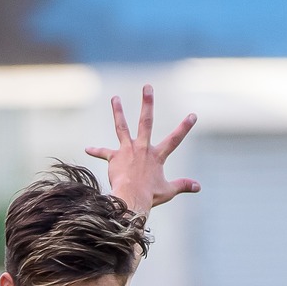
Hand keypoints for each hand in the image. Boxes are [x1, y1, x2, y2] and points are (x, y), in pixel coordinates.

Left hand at [85, 85, 198, 216]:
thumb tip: (198, 187)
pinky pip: (104, 153)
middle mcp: (142, 148)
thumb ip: (183, 185)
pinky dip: (96, 151)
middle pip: (146, 121)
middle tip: (147, 87)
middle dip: (147, 103)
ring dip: (118, 111)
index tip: (193, 115)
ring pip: (122, 127)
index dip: (185, 127)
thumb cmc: (150, 196)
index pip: (175, 139)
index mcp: (157, 156)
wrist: (131, 198)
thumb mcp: (169, 190)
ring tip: (114, 98)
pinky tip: (88, 149)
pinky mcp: (115, 158)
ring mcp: (128, 151)